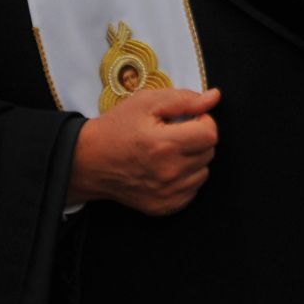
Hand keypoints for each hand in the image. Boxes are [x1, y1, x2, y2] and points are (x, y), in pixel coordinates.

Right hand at [67, 87, 219, 215]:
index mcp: (165, 144)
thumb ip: (183, 99)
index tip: (188, 120)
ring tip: (169, 152)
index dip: (203, 122)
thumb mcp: (144, 103)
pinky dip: (185, 178)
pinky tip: (165, 169)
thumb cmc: (116, 128)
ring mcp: (168, 194)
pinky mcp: (165, 207)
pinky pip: (192, 190)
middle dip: (197, 139)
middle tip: (174, 134)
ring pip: (203, 172)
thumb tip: (214, 97)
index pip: (210, 134)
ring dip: (192, 160)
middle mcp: (169, 172)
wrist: (89, 161)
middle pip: (209, 153)